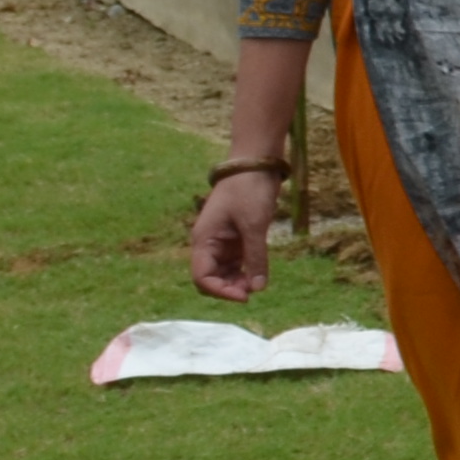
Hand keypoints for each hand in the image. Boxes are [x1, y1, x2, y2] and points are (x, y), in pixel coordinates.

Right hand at [190, 169, 276, 301]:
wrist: (255, 164)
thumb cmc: (249, 190)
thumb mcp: (254, 225)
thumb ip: (255, 257)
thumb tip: (257, 288)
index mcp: (203, 240)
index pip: (201, 277)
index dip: (220, 291)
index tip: (245, 296)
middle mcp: (209, 244)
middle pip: (211, 278)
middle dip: (229, 288)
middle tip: (254, 290)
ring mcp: (222, 242)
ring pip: (225, 273)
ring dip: (238, 282)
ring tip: (257, 283)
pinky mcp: (236, 239)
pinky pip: (236, 263)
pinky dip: (246, 271)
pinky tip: (259, 274)